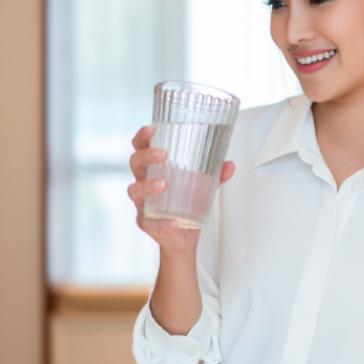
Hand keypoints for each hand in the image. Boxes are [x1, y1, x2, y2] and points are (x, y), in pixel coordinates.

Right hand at [127, 125, 234, 256]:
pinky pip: (143, 214)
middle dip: (146, 155)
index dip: (143, 136)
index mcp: (155, 167)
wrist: (186, 235)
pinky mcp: (144, 219)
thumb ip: (217, 174)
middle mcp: (144, 181)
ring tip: (164, 185)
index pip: (141, 146)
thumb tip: (229, 165)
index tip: (152, 128)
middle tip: (163, 154)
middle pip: (135, 162)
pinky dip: (155, 214)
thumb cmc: (188, 204)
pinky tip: (169, 214)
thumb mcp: (206, 185)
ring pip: (134, 188)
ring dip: (147, 185)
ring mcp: (142, 201)